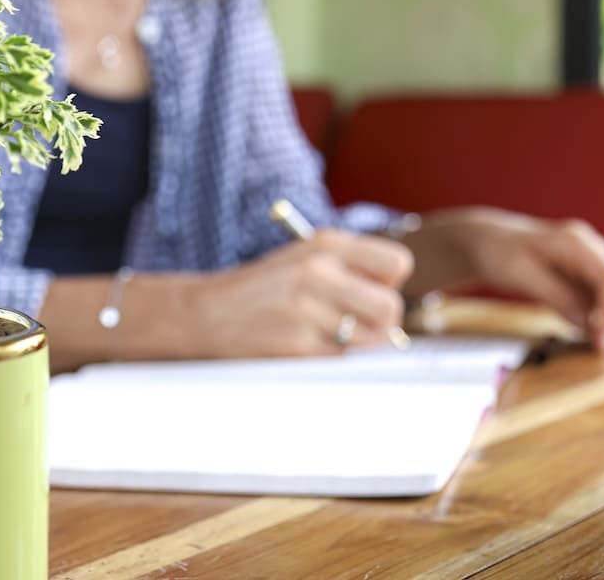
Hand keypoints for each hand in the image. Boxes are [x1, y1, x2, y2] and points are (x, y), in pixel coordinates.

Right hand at [186, 230, 413, 356]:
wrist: (206, 312)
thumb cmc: (265, 289)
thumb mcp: (306, 258)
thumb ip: (351, 270)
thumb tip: (397, 308)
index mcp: (327, 243)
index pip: (397, 263)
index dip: (390, 283)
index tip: (371, 291)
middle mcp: (319, 271)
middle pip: (391, 307)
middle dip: (382, 323)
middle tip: (359, 325)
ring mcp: (306, 308)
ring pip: (371, 339)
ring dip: (358, 345)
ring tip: (331, 337)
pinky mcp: (296, 344)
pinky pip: (341, 360)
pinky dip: (332, 359)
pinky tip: (308, 347)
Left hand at [406, 207, 603, 351]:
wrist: (490, 240)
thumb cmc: (499, 254)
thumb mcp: (519, 276)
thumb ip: (556, 296)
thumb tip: (588, 323)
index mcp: (576, 243)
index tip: (601, 342)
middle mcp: (595, 247)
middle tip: (603, 345)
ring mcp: (598, 258)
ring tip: (601, 340)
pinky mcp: (595, 272)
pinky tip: (594, 330)